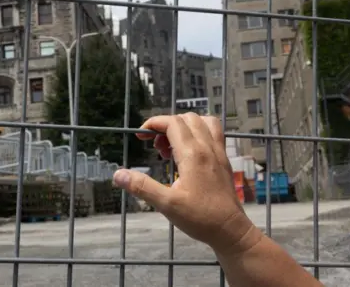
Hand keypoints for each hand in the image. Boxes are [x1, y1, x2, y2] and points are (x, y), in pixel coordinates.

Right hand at [112, 113, 260, 254]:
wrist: (230, 230)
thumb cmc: (199, 218)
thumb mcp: (166, 204)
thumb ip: (142, 187)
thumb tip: (118, 175)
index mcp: (193, 154)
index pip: (172, 123)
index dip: (153, 123)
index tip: (140, 135)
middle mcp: (207, 147)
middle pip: (186, 119)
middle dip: (166, 126)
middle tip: (155, 147)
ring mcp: (219, 152)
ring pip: (203, 122)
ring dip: (184, 126)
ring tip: (171, 147)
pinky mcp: (224, 159)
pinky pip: (213, 133)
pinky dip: (198, 132)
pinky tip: (189, 152)